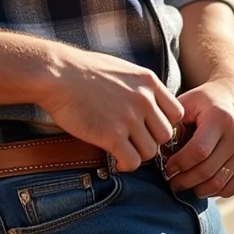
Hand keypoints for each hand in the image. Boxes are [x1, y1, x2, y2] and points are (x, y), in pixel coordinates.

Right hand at [38, 45, 185, 171]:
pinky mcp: (112, 135)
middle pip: (166, 135)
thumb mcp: (122, 69)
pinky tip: (115, 158)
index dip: (163, 124)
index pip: (176, 113)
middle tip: (134, 142)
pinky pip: (132, 161)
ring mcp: (129, 118)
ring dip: (138, 154)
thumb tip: (151, 103)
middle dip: (151, 141)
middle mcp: (143, 100)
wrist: (57, 73)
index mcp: (148, 82)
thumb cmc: (84, 70)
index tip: (149, 128)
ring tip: (123, 150)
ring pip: (151, 151)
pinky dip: (125, 164)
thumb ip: (140, 86)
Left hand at [160, 75, 233, 197]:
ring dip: (198, 190)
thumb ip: (174, 123)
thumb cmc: (207, 98)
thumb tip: (162, 150)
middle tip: (172, 182)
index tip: (167, 167)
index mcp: (220, 118)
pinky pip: (233, 187)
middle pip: (208, 171)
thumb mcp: (188, 101)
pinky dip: (215, 191)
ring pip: (220, 183)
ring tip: (184, 185)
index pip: (198, 151)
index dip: (180, 163)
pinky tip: (202, 185)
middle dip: (185, 181)